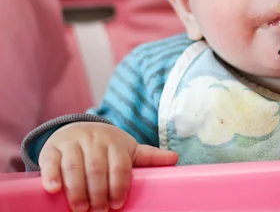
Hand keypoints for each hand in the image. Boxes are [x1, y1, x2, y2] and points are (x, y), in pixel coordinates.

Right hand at [38, 122, 177, 211]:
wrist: (79, 128)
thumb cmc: (108, 146)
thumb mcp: (129, 149)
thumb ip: (149, 157)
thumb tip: (175, 159)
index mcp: (115, 142)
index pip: (119, 165)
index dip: (118, 185)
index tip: (117, 204)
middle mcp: (94, 139)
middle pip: (96, 168)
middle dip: (98, 192)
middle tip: (99, 211)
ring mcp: (72, 142)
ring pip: (74, 166)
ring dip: (77, 189)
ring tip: (81, 208)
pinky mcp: (52, 147)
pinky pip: (51, 161)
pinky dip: (51, 176)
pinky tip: (54, 190)